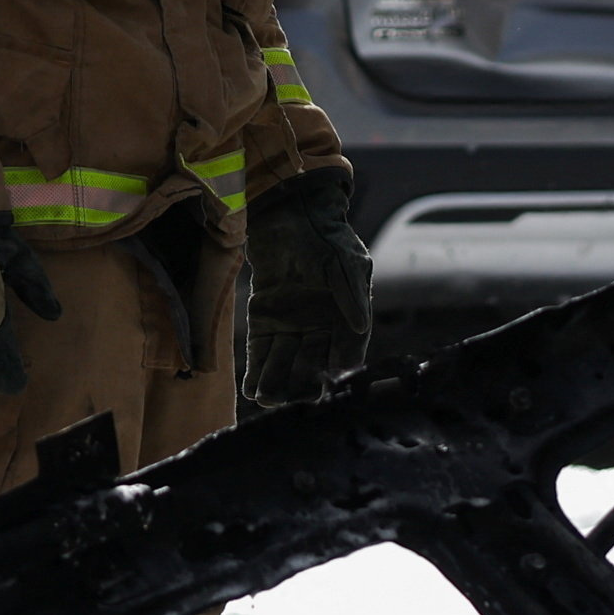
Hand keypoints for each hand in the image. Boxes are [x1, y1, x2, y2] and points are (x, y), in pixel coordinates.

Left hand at [241, 165, 377, 407]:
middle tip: (293, 400)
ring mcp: (292, 325)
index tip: (331, 379)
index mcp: (346, 315)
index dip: (340, 363)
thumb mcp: (344, 261)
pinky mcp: (265, 321)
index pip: (346, 347)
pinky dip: (257, 371)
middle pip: (314, 361)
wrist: (288, 214)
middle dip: (303, 381)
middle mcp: (321, 326)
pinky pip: (262, 351)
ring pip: (286, 361)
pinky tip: (252, 390)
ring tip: (267, 399)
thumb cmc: (324, 236)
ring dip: (277, 382)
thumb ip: (352, 293)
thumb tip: (361, 325)